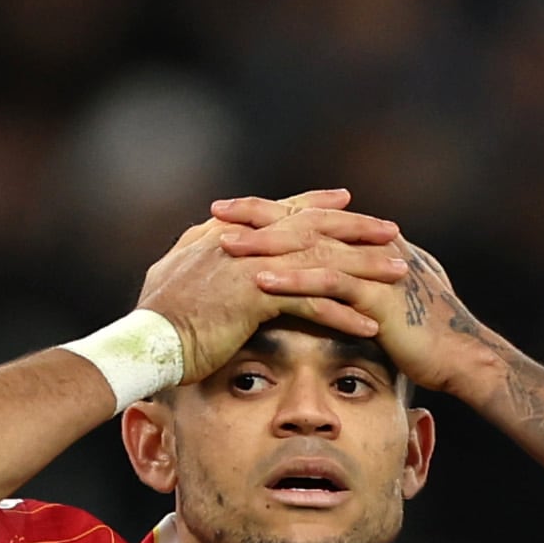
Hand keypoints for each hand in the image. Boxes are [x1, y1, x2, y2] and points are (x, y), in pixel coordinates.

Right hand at [135, 190, 407, 379]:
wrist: (145, 341)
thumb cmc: (157, 318)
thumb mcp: (177, 276)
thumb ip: (198, 256)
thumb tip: (205, 245)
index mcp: (225, 234)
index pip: (280, 211)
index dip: (315, 204)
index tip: (346, 201)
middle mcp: (242, 241)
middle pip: (311, 228)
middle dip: (355, 229)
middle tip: (391, 231)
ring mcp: (251, 265)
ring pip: (320, 262)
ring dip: (363, 269)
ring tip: (398, 275)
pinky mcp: (256, 297)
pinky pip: (311, 304)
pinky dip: (342, 315)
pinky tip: (370, 325)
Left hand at [212, 206, 509, 402]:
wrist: (463, 356)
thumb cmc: (426, 336)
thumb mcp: (387, 302)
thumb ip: (362, 287)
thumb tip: (335, 287)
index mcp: (368, 242)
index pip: (311, 218)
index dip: (272, 212)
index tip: (232, 211)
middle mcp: (369, 244)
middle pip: (305, 221)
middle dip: (259, 215)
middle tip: (217, 211)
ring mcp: (375, 266)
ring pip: (311, 245)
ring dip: (267, 243)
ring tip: (226, 243)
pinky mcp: (378, 293)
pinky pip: (328, 280)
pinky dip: (294, 278)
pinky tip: (261, 279)